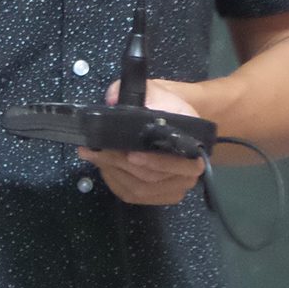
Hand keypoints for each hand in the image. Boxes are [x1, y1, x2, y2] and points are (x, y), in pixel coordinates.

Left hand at [78, 78, 204, 205]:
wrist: (171, 115)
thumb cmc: (165, 106)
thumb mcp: (156, 92)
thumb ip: (140, 93)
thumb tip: (113, 99)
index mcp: (194, 147)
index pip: (176, 163)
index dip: (154, 162)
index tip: (130, 154)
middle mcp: (189, 172)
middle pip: (151, 178)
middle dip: (120, 164)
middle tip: (96, 150)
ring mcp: (174, 187)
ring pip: (139, 189)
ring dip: (113, 173)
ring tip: (94, 155)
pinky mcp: (158, 195)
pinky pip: (133, 195)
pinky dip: (115, 182)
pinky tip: (104, 167)